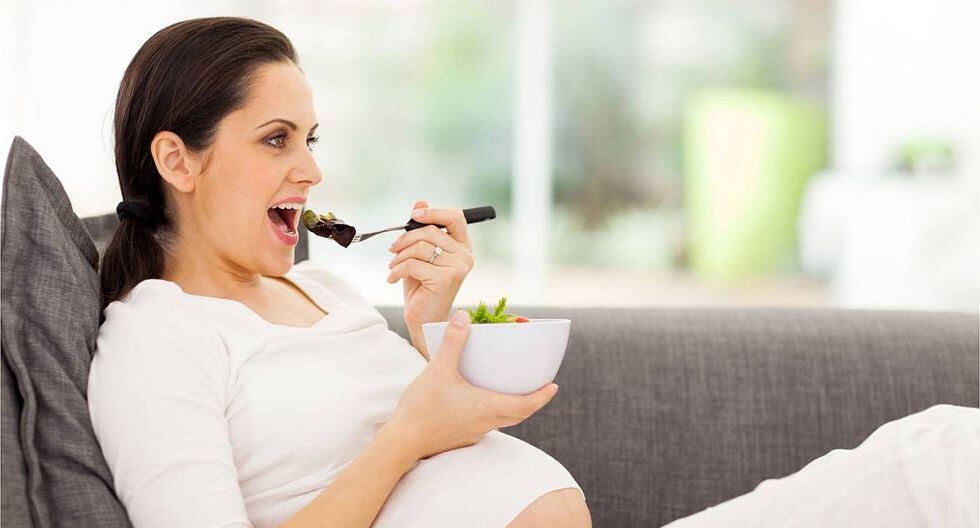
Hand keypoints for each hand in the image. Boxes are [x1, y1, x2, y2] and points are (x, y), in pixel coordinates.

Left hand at [386, 200, 474, 330]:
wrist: (423, 319)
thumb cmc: (422, 287)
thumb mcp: (420, 255)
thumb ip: (423, 230)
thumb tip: (421, 202)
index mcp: (462, 247)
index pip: (455, 217)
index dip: (434, 212)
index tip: (414, 215)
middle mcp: (465, 256)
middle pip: (431, 231)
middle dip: (405, 239)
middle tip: (392, 250)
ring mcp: (457, 268)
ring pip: (420, 247)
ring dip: (399, 257)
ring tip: (393, 267)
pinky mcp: (445, 279)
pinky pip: (413, 264)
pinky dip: (397, 270)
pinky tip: (393, 278)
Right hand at [386, 311, 558, 459]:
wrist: (402, 442)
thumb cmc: (422, 407)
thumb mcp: (438, 370)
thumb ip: (453, 343)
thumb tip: (463, 317)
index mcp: (487, 408)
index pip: (526, 405)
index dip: (542, 396)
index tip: (554, 386)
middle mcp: (485, 423)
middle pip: (518, 415)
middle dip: (532, 402)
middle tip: (540, 389)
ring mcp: (473, 433)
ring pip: (502, 421)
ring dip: (512, 408)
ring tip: (512, 392)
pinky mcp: (460, 437)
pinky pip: (485, 424)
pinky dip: (492, 413)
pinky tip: (479, 402)